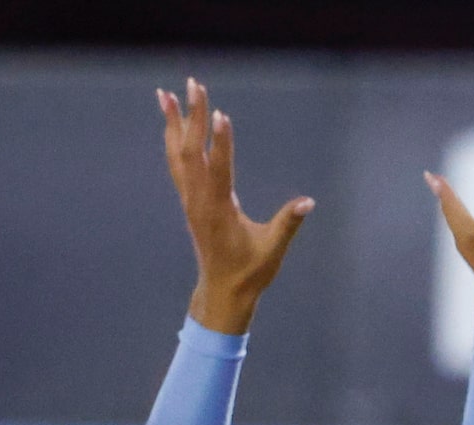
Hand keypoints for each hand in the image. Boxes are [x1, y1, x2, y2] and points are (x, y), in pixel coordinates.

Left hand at [159, 78, 312, 336]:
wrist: (222, 290)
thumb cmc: (250, 271)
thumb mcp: (272, 249)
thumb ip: (288, 223)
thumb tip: (308, 202)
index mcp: (219, 211)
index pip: (218, 169)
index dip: (220, 141)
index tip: (220, 113)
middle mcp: (199, 200)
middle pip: (191, 151)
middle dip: (192, 116)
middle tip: (193, 85)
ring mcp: (190, 199)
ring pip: (176, 155)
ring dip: (172, 123)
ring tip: (165, 94)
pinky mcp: (189, 200)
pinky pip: (176, 164)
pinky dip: (172, 140)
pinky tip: (172, 125)